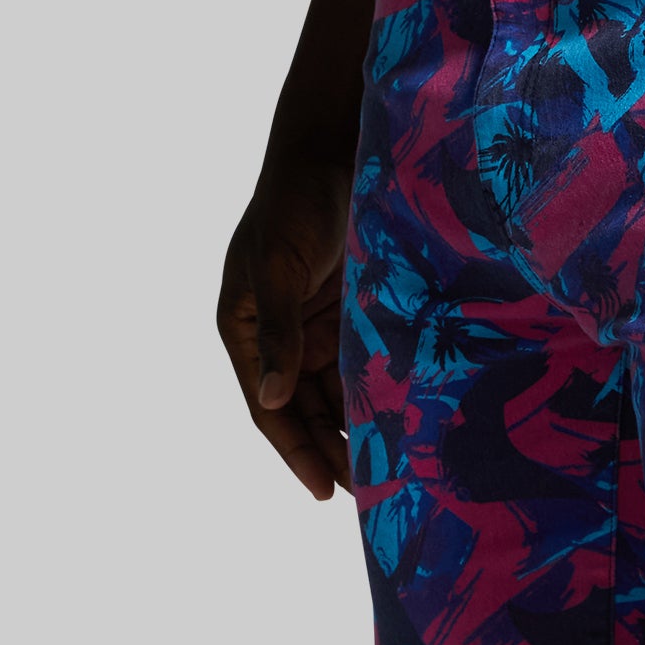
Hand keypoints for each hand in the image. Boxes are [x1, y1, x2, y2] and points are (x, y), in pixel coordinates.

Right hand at [217, 156, 353, 498]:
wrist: (332, 151)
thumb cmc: (293, 203)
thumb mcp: (277, 266)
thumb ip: (277, 332)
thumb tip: (271, 399)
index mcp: (242, 330)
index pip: (267, 407)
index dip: (294, 451)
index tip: (324, 491)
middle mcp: (276, 335)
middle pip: (302, 409)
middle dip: (329, 450)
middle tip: (366, 493)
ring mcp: (313, 325)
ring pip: (332, 394)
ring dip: (353, 429)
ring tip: (387, 470)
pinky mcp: (349, 311)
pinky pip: (359, 364)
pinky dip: (374, 392)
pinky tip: (401, 419)